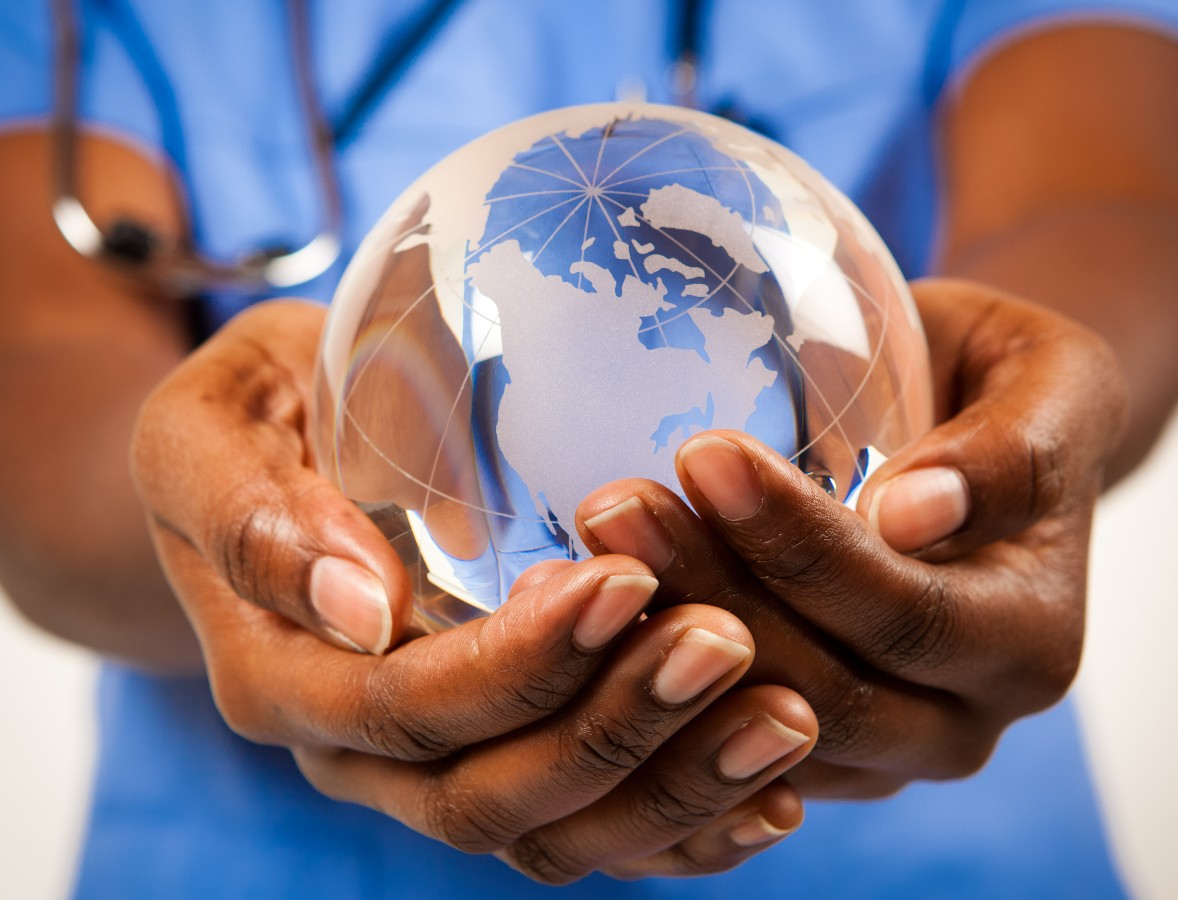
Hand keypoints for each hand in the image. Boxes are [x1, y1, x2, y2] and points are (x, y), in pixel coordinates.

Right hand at [130, 299, 817, 882]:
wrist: (268, 466)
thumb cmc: (250, 417)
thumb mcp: (209, 429)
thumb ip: (254, 514)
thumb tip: (357, 605)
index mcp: (283, 678)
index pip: (407, 708)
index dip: (520, 665)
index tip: (627, 581)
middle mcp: (357, 752)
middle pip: (492, 793)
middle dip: (617, 729)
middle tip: (730, 642)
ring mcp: (433, 769)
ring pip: (557, 833)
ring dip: (676, 786)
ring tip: (789, 715)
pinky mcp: (501, 759)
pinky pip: (593, 831)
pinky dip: (685, 824)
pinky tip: (774, 788)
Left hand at [576, 279, 1127, 798]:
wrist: (983, 452)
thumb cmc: (1006, 390)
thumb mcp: (1046, 383)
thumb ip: (1004, 453)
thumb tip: (912, 515)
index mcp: (1028, 641)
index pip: (903, 612)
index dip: (799, 543)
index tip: (703, 455)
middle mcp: (961, 719)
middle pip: (821, 686)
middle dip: (708, 593)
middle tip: (611, 504)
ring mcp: (882, 749)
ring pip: (758, 724)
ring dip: (661, 639)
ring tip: (584, 549)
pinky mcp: (813, 752)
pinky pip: (723, 740)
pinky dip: (650, 684)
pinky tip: (579, 611)